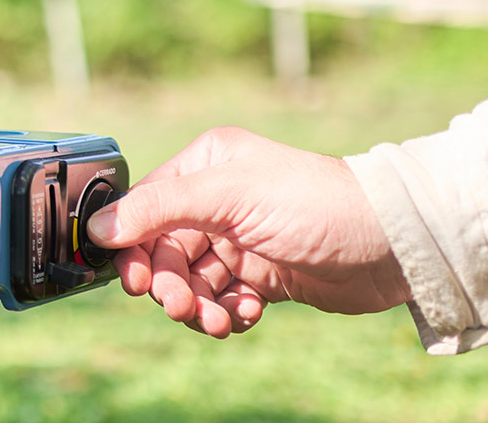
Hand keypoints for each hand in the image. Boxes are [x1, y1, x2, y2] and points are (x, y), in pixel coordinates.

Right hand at [86, 127, 410, 337]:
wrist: (391, 246)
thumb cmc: (315, 205)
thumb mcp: (229, 197)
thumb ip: (159, 208)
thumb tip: (96, 227)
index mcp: (204, 166)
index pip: (144, 209)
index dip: (132, 248)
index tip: (134, 283)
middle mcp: (215, 200)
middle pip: (163, 252)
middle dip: (171, 286)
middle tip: (184, 308)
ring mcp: (236, 238)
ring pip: (190, 282)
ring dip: (198, 307)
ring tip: (219, 321)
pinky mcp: (258, 274)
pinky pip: (219, 299)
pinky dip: (224, 313)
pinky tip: (246, 315)